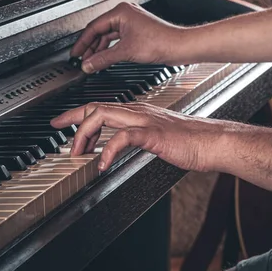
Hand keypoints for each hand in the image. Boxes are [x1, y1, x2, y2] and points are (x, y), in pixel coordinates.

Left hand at [51, 102, 224, 172]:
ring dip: (85, 134)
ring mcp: (145, 120)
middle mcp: (138, 111)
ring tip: (78, 154)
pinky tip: (103, 164)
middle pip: (96, 107)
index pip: (102, 106)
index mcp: (138, 111)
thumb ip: (137, 136)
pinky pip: (123, 137)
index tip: (61, 121)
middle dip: (73, 119)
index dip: (78, 113)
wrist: (212, 141)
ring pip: (104, 115)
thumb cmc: (191, 140)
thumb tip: (120, 145)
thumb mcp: (157, 136)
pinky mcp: (153, 134)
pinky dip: (108, 150)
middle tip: (59, 134)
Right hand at [71, 2, 184, 72]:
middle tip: (82, 60)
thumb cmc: (160, 42)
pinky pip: (117, 39)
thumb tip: (88, 64)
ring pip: (108, 36)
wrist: (178, 46)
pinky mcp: (136, 31)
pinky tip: (106, 59)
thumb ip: (103, 59)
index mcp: (120, 12)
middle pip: (100, 31)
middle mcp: (125, 14)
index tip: (75, 53)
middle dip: (90, 47)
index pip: (93, 27)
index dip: (82, 42)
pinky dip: (110, 49)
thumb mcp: (126, 52)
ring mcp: (131, 22)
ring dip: (100, 49)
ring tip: (92, 62)